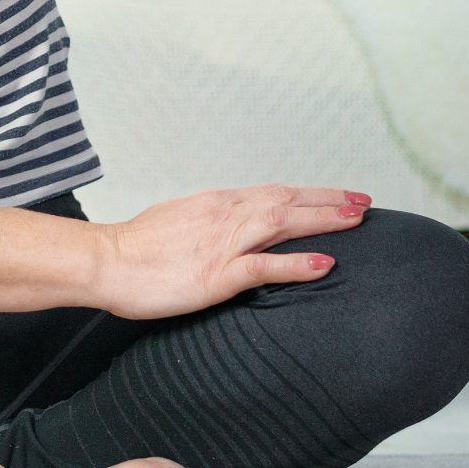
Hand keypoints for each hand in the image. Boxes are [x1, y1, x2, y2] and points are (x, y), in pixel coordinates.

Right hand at [92, 184, 371, 321]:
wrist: (104, 261)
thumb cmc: (134, 248)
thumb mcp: (178, 222)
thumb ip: (210, 224)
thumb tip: (232, 228)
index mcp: (216, 203)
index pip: (274, 193)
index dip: (312, 194)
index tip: (342, 196)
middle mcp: (224, 215)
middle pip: (287, 202)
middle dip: (329, 202)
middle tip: (364, 203)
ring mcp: (222, 243)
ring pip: (283, 223)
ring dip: (323, 221)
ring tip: (356, 221)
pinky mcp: (216, 273)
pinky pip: (264, 266)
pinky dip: (296, 263)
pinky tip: (323, 263)